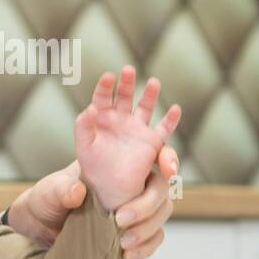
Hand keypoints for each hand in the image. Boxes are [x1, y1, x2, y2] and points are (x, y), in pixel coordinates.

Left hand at [5, 146, 180, 258]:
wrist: (42, 230)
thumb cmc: (47, 200)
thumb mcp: (49, 191)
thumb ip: (61, 189)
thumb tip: (77, 192)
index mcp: (116, 162)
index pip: (152, 151)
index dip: (167, 157)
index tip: (167, 169)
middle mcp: (131, 182)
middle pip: (161, 187)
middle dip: (148, 203)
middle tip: (120, 219)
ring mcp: (136, 207)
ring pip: (162, 212)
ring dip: (148, 227)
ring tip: (123, 242)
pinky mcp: (136, 230)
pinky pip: (154, 237)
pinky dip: (146, 246)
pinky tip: (128, 254)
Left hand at [73, 66, 181, 212]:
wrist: (110, 188)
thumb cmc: (93, 166)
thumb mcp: (83, 146)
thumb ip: (83, 127)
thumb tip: (90, 109)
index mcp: (102, 117)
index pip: (103, 97)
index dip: (105, 86)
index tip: (108, 77)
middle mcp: (121, 119)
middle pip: (124, 96)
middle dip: (126, 83)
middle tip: (128, 70)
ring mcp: (138, 128)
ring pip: (145, 107)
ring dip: (149, 94)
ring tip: (153, 82)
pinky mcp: (152, 142)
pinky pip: (164, 128)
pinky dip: (170, 120)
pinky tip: (175, 109)